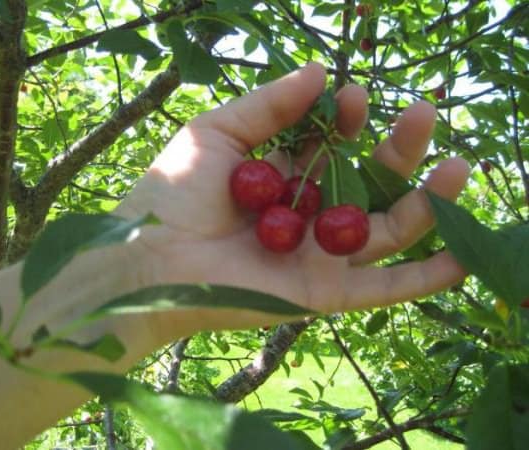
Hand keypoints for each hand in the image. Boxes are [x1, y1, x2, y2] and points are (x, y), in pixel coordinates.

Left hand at [117, 63, 468, 330]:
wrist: (150, 260)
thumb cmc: (172, 194)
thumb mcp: (217, 133)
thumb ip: (269, 105)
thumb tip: (319, 72)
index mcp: (282, 178)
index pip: (332, 146)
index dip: (348, 119)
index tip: (352, 96)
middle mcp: (306, 216)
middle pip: (368, 183)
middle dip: (397, 149)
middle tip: (423, 114)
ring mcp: (318, 256)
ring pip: (386, 230)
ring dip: (425, 202)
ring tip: (455, 166)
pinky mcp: (325, 293)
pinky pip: (384, 288)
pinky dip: (426, 276)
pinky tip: (463, 255)